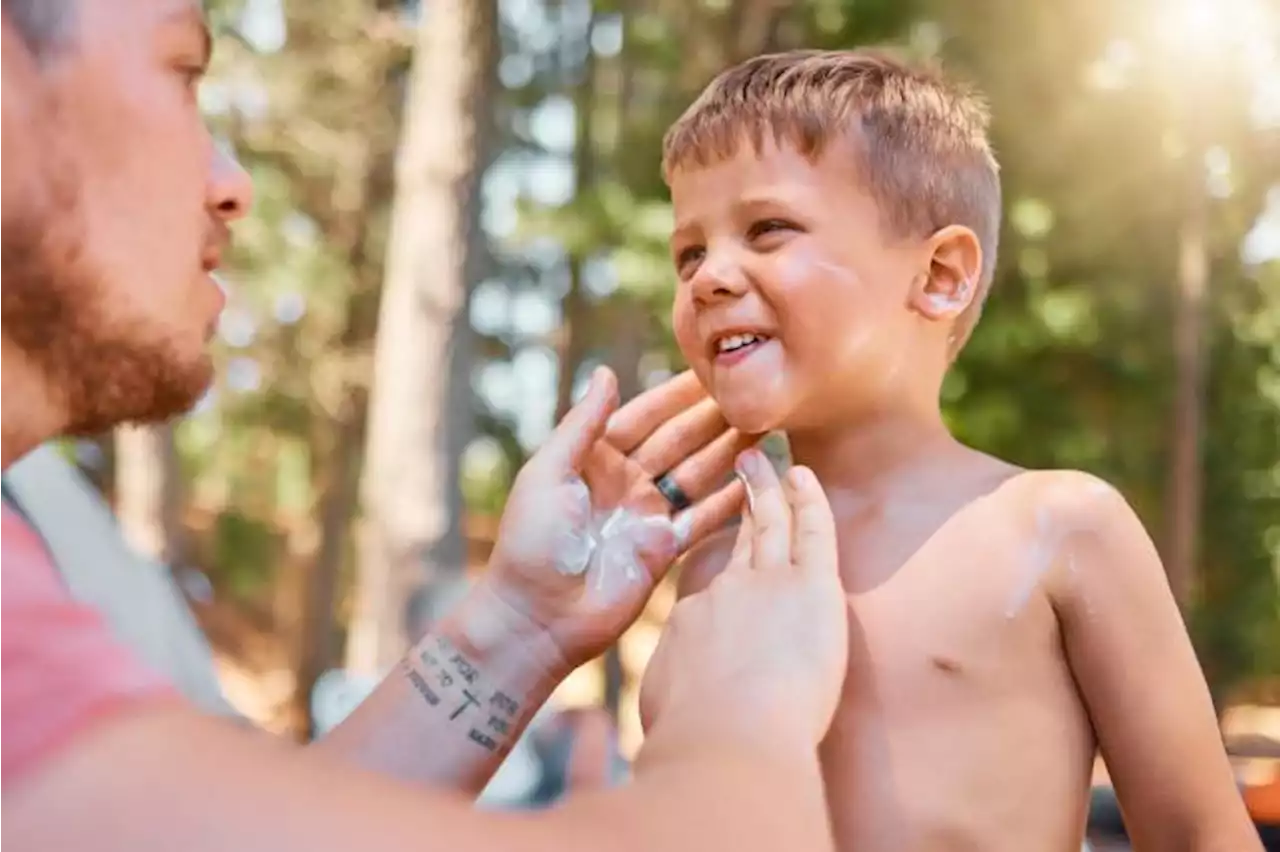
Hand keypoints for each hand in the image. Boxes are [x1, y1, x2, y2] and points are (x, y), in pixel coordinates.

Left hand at [482, 367, 754, 671]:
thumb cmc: (531, 542)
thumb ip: (581, 424)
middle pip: (679, 441)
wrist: (537, 617)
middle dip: (713, 418)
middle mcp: (625, 482)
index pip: (644, 416)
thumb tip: (606, 372)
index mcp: (594, 459)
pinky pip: (704, 519)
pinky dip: (730, 500)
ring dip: (729, 451)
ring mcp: (646, 516)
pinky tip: (758, 479)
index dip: (676, 395)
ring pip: (698, 474)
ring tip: (765, 426)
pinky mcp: (664, 550)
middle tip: (754, 393)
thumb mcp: (549, 472)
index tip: (713, 369)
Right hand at [638, 452, 847, 749]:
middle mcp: (725, 592)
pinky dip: (808, 499)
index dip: (711, 561)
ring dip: (765, 485)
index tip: (713, 546)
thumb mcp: (665, 708)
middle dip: (736, 500)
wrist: (726, 741)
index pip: (706, 584)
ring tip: (762, 458)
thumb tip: (666, 697)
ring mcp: (767, 584)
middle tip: (738, 467)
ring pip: (769, 522)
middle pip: (734, 537)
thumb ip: (671, 689)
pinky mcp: (809, 588)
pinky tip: (803, 475)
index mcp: (691, 621)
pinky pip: (811, 530)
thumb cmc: (693, 739)